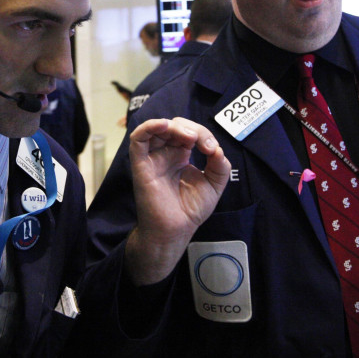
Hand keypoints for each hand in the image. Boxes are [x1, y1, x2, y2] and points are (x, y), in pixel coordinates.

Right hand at [125, 118, 229, 285]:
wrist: (175, 231)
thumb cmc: (190, 211)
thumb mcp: (214, 186)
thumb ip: (220, 166)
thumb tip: (217, 149)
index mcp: (180, 155)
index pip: (189, 132)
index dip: (203, 134)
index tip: (213, 150)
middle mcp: (165, 153)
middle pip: (175, 126)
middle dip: (193, 129)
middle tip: (205, 145)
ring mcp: (152, 157)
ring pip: (157, 128)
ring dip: (174, 126)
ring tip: (190, 138)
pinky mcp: (141, 164)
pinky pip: (138, 139)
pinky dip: (149, 126)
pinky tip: (164, 126)